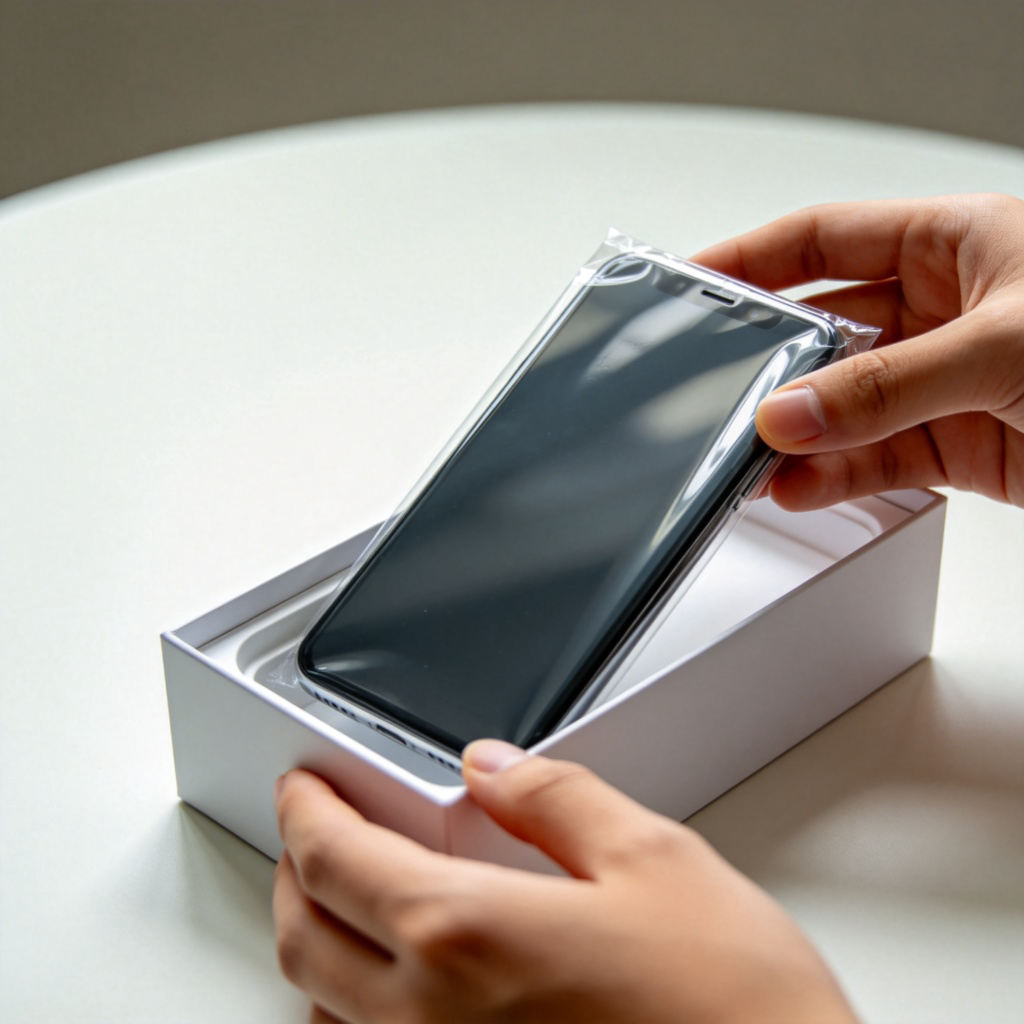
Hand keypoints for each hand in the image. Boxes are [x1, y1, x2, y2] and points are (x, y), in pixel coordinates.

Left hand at [274, 741, 856, 1023]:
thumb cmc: (733, 1008)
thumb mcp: (653, 860)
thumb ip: (556, 798)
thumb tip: (495, 766)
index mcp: (466, 935)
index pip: (334, 858)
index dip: (305, 809)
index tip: (303, 785)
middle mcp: (431, 1021)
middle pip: (301, 937)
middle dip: (294, 871)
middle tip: (312, 832)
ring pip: (322, 1010)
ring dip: (315, 943)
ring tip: (345, 899)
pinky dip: (353, 1013)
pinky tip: (397, 988)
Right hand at [693, 193, 1023, 509]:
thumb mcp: (1004, 343)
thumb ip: (890, 384)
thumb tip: (792, 412)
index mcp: (955, 244)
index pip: (826, 238)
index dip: (754, 258)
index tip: (691, 282)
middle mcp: (946, 310)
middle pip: (823, 332)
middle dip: (771, 368)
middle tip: (720, 393)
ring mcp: (947, 383)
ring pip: (844, 408)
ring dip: (798, 437)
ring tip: (753, 458)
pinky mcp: (961, 447)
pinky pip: (876, 460)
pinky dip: (833, 477)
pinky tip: (797, 485)